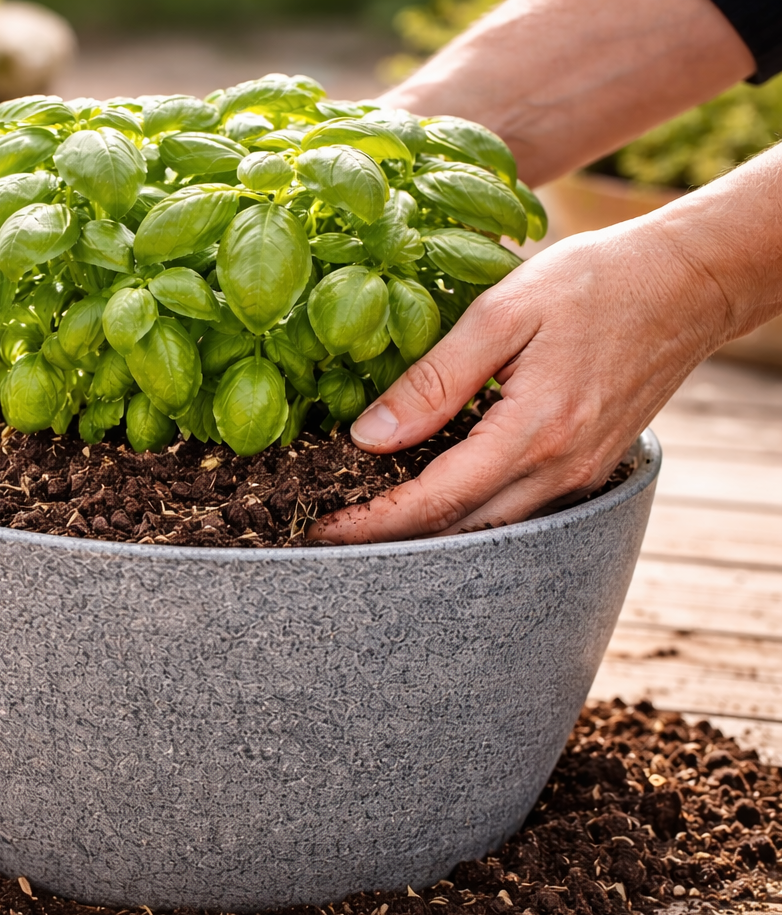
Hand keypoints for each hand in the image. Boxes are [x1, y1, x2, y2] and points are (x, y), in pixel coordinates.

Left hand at [309, 219, 727, 543]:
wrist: (690, 280)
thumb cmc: (596, 281)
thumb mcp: (503, 312)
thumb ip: (434, 380)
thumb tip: (368, 437)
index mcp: (534, 432)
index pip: (434, 503)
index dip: (372, 522)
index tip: (322, 528)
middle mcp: (560, 470)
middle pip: (458, 531)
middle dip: (390, 537)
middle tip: (328, 528)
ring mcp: (579, 476)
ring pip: (489, 529)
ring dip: (428, 531)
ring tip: (369, 516)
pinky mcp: (588, 469)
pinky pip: (517, 511)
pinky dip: (469, 511)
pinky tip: (432, 493)